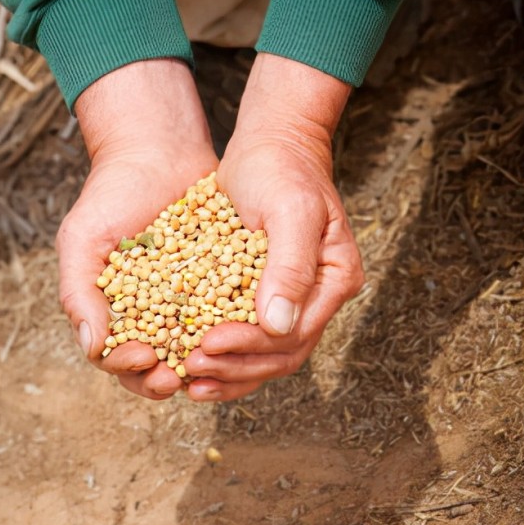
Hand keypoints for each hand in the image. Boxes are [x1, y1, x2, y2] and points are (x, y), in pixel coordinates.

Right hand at [56, 59, 217, 399]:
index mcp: (115, 314)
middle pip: (158, 366)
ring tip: (211, 360)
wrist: (157, 153)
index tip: (143, 358)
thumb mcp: (83, 240)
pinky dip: (233, 327)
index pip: (117, 359)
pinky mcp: (222, 283)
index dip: (129, 368)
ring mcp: (189, 302)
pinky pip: (229, 314)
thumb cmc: (110, 196)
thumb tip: (91, 347)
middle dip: (166, 378)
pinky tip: (240, 329)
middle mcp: (153, 315)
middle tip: (178, 376)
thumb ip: (78, 292)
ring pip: (196, 348)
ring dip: (203, 363)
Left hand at [183, 53, 363, 400]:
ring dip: (227, 372)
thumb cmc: (281, 170)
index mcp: (335, 280)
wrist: (270, 144)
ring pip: (264, 355)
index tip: (207, 343)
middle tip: (191, 367)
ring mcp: (293, 300)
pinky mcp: (264, 295)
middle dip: (236, 367)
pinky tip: (189, 363)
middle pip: (281, 354)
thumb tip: (279, 326)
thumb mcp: (290, 210)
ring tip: (188, 380)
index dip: (250, 346)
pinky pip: (246, 337)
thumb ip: (289, 267)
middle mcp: (318, 298)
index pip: (294, 334)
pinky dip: (222, 355)